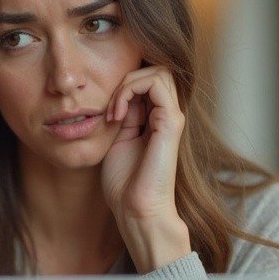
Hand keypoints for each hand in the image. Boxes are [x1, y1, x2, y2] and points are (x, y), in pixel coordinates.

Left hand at [100, 66, 190, 270]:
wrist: (136, 209)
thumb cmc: (124, 183)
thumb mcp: (116, 139)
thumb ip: (121, 114)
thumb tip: (117, 91)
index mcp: (156, 119)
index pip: (147, 80)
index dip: (124, 86)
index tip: (106, 111)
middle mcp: (168, 115)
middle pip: (156, 69)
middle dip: (126, 80)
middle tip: (109, 108)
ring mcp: (172, 117)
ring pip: (158, 71)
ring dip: (127, 84)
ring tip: (112, 111)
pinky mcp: (171, 122)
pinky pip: (155, 83)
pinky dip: (129, 91)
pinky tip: (116, 116)